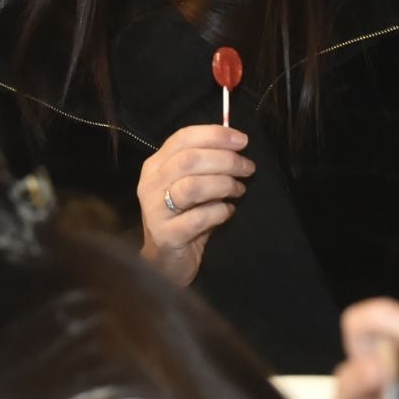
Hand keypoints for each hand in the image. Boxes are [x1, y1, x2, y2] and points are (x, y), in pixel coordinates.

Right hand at [137, 124, 251, 286]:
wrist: (164, 263)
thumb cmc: (183, 218)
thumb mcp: (189, 185)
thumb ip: (205, 164)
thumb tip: (236, 144)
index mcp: (155, 165)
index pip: (183, 138)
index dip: (215, 135)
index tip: (242, 140)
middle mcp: (150, 184)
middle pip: (189, 160)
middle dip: (225, 160)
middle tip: (248, 168)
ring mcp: (155, 210)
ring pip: (192, 186)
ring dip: (223, 185)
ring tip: (239, 190)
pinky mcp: (166, 235)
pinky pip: (198, 218)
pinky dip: (219, 212)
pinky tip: (228, 212)